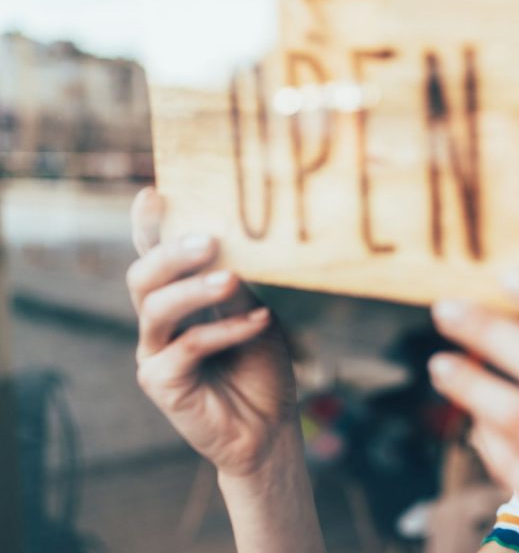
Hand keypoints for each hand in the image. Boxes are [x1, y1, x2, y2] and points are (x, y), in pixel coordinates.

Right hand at [126, 187, 298, 478]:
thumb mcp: (255, 315)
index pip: (155, 256)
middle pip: (143, 276)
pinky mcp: (161, 383)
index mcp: (178, 299)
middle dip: (171, 253)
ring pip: (156, 308)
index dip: (149, 226)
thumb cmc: (261, 368)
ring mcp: (155, 353)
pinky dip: (225, 331)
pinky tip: (259, 322)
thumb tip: (228, 244)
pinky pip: (187, 347)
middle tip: (209, 240)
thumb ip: (237, 286)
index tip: (154, 193)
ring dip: (194, 289)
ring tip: (231, 278)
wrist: (270, 429)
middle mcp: (158, 323)